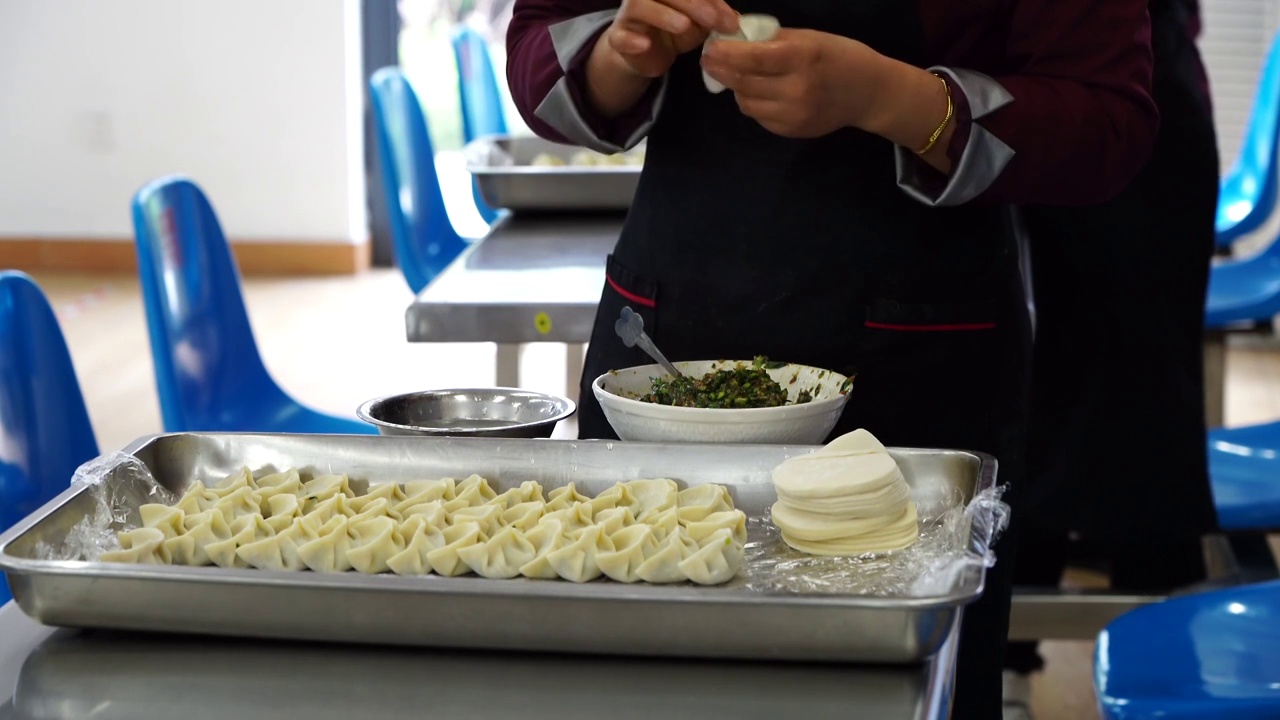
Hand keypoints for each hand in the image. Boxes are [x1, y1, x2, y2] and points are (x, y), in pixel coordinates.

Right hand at [605, 0, 739, 77]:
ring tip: (683, 26)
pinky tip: (644, 44)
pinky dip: (631, 40)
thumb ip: (714, 16)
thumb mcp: (699, 22)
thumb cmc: (674, 28)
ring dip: (663, 15)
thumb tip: (734, 20)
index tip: (729, 19)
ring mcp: (629, 15)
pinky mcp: (618, 38)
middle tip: (712, 20)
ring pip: (640, 6)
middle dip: (693, 4)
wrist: (646, 53)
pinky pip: (620, 36)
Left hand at [700, 29, 890, 137]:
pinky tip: (758, 92)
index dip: (726, 54)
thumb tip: (736, 36)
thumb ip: (773, 38)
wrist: (867, 92)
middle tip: (709, 61)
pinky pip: (759, 117)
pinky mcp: (792, 131)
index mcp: (802, 58)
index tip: (710, 48)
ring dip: (736, 88)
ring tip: (736, 76)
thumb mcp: (810, 37)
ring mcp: (794, 115)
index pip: (752, 58)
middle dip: (721, 71)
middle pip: (744, 83)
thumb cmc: (839, 56)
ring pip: (746, 103)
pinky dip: (752, 103)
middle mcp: (797, 89)